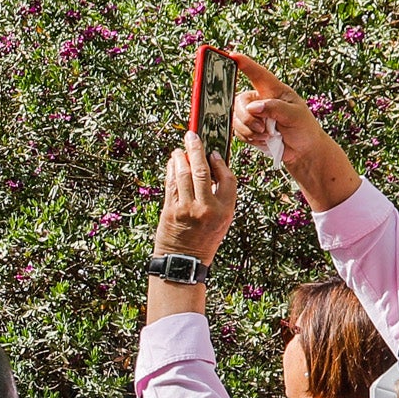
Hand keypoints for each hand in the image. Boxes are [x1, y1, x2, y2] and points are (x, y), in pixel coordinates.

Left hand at [155, 130, 236, 262]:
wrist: (183, 261)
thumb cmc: (203, 240)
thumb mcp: (221, 221)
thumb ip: (219, 197)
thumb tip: (212, 167)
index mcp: (225, 211)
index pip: (227, 179)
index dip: (220, 163)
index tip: (214, 153)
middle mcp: (207, 209)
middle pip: (203, 171)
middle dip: (196, 149)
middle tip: (192, 135)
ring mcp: (187, 209)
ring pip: (184, 174)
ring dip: (181, 157)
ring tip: (180, 149)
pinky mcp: (170, 211)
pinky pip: (171, 184)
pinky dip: (171, 170)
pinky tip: (172, 162)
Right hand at [224, 51, 360, 208]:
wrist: (303, 151)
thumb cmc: (304, 129)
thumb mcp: (295, 115)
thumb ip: (275, 108)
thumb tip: (253, 107)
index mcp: (274, 90)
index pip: (258, 74)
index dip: (245, 64)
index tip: (233, 56)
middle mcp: (260, 100)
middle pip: (239, 101)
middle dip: (247, 117)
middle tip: (262, 128)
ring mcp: (253, 114)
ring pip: (235, 118)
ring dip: (249, 130)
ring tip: (266, 135)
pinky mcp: (248, 129)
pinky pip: (237, 131)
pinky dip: (248, 138)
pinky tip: (262, 141)